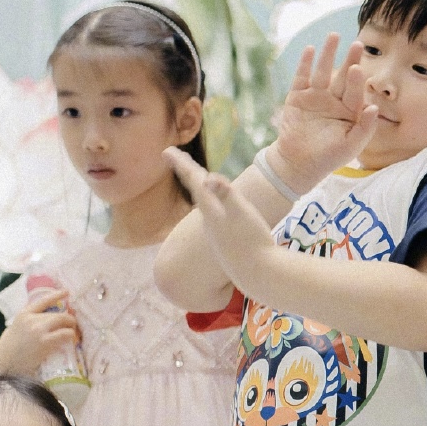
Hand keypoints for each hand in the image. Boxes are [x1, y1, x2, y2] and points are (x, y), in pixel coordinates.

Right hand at [0, 289, 79, 374]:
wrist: (7, 365)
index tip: (66, 292)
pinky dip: (71, 336)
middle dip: (68, 319)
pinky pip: (66, 334)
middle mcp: (32, 319)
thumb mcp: (14, 329)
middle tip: (72, 326)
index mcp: (23, 315)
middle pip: (58, 314)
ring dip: (71, 327)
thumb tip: (42, 319)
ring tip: (73, 334)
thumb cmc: (9, 351)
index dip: (56, 295)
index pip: (43, 300)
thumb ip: (27, 322)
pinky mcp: (46, 342)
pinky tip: (72, 341)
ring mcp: (39, 330)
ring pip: (64, 321)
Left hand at [171, 148, 278, 291]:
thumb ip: (226, 193)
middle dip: (188, 174)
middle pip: (197, 192)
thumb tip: (208, 179)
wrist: (260, 275)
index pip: (194, 181)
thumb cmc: (253, 241)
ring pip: (206, 206)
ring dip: (201, 190)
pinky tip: (219, 212)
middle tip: (177, 159)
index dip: (181, 164)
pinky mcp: (228, 245)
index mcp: (211, 210)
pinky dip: (214, 207)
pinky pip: (216, 219)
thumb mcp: (242, 212)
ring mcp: (218, 235)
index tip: (166, 150)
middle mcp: (210, 222)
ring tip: (197, 179)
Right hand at [270, 34, 378, 186]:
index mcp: (350, 110)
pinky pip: (302, 77)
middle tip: (358, 44)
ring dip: (328, 53)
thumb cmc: (328, 157)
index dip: (357, 80)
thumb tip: (375, 107)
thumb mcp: (351, 146)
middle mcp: (334, 100)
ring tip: (334, 36)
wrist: (298, 164)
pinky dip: (305, 63)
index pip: (355, 92)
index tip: (357, 68)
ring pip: (323, 71)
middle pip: (343, 76)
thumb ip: (365, 127)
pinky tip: (310, 49)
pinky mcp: (297, 96)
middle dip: (350, 60)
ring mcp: (316, 96)